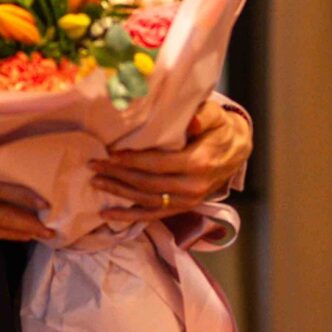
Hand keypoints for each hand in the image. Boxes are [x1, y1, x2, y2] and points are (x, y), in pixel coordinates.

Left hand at [95, 96, 251, 225]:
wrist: (237, 149)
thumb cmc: (220, 128)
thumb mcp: (215, 115)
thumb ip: (202, 116)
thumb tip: (190, 121)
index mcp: (199, 163)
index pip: (158, 164)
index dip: (132, 161)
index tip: (110, 155)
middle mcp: (192, 187)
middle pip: (147, 183)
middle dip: (118, 175)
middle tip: (94, 166)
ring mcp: (188, 200)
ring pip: (146, 200)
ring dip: (119, 193)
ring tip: (96, 182)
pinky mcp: (183, 207)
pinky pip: (153, 214)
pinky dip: (129, 216)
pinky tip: (107, 215)